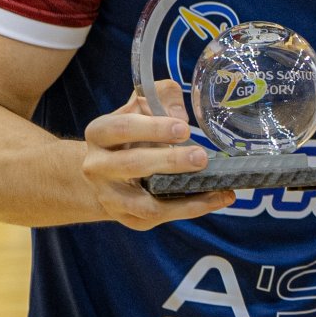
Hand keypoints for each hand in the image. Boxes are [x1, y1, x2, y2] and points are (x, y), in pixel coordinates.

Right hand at [78, 80, 232, 228]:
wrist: (105, 173)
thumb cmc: (130, 134)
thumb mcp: (141, 107)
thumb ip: (161, 97)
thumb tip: (179, 114)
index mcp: (100, 133)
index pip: (123, 128)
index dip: (154, 128)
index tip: (184, 127)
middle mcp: (98, 167)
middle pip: (133, 165)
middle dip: (170, 162)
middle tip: (201, 157)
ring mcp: (111, 197)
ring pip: (145, 204)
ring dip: (184, 197)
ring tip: (217, 188)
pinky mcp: (129, 218)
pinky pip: (160, 217)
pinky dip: (191, 209)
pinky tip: (217, 198)